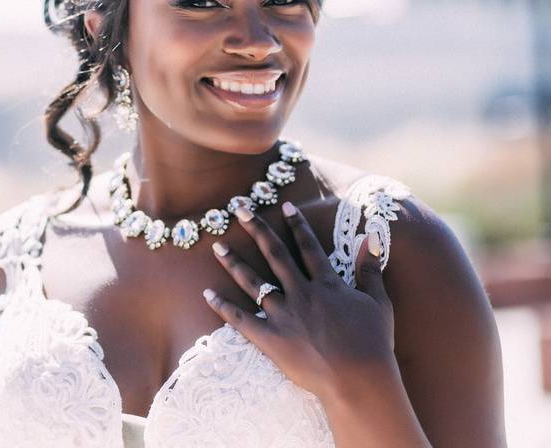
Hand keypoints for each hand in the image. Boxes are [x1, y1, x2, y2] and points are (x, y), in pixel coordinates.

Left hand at [203, 201, 397, 404]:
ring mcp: (284, 315)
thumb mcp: (378, 303)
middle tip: (239, 208)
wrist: (359, 381)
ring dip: (234, 262)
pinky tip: (207, 293)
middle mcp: (302, 293)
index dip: (297, 225)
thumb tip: (372, 239)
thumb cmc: (374, 344)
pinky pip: (240, 319)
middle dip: (257, 229)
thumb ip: (370, 270)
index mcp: (328, 284)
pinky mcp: (270, 339)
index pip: (308, 247)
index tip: (284, 206)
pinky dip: (222, 306)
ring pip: (253, 282)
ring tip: (217, 246)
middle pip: (275, 254)